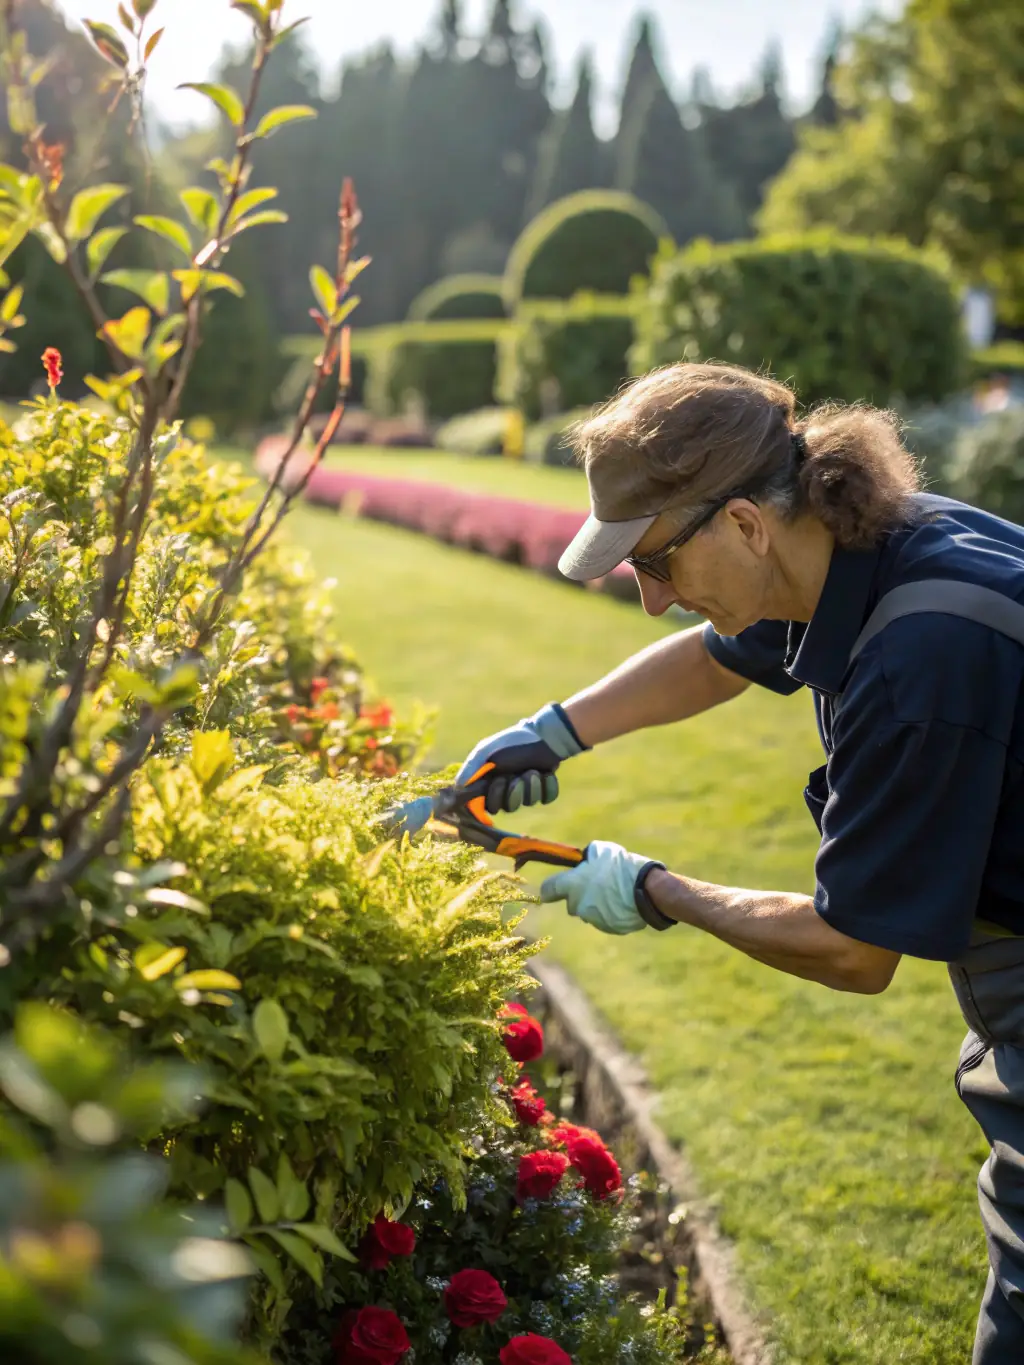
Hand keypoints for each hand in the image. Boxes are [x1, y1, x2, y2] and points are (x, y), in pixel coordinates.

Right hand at [455, 703, 586, 814]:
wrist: (542, 735)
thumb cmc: (511, 742)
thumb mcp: (485, 751)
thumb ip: (470, 768)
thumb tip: (458, 788)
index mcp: (491, 784)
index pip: (487, 805)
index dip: (493, 797)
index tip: (498, 781)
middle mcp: (508, 791)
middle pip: (507, 807)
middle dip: (512, 791)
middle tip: (514, 775)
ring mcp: (527, 791)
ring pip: (527, 802)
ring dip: (530, 785)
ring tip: (532, 770)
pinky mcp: (545, 790)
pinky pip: (547, 798)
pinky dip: (547, 785)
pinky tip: (545, 773)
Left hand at [539, 840, 653, 934]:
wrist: (646, 890)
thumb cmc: (621, 866)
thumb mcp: (601, 851)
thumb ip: (587, 857)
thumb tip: (586, 859)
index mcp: (572, 886)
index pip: (548, 890)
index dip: (550, 889)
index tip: (552, 888)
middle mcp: (578, 906)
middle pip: (572, 903)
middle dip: (580, 896)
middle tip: (597, 884)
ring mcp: (594, 919)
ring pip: (590, 912)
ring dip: (597, 904)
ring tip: (616, 891)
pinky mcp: (609, 928)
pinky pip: (606, 919)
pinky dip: (611, 912)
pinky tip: (625, 901)